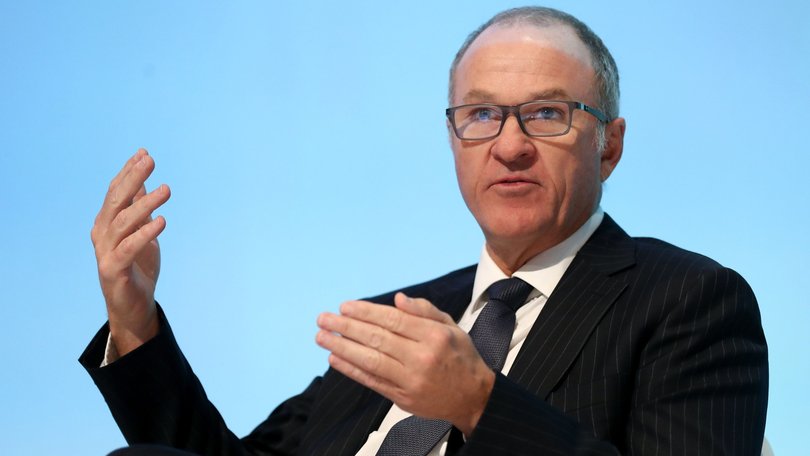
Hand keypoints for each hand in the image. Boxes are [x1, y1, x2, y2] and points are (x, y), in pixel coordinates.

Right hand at [90, 149, 170, 355]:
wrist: (133, 306)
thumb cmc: (137, 267)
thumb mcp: (142, 233)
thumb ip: (139, 209)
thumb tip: (144, 182)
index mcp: (107, 222)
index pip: (115, 192)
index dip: (128, 172)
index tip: (143, 153)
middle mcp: (102, 234)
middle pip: (115, 201)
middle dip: (132, 179)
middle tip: (150, 161)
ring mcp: (105, 252)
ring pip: (123, 222)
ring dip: (144, 204)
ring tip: (166, 190)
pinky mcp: (113, 270)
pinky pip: (129, 248)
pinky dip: (145, 234)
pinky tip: (161, 221)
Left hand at [316, 293, 493, 435]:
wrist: (473, 397)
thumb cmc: (460, 357)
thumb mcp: (451, 326)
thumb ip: (424, 311)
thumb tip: (397, 299)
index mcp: (434, 336)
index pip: (393, 320)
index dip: (366, 312)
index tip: (345, 306)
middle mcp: (421, 358)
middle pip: (377, 339)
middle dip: (347, 327)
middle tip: (324, 319)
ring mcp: (410, 380)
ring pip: (371, 361)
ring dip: (343, 348)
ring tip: (322, 337)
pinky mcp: (402, 398)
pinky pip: (372, 381)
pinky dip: (351, 370)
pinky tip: (335, 359)